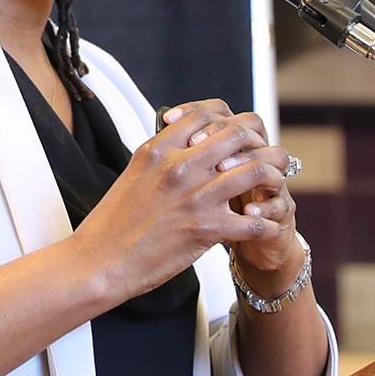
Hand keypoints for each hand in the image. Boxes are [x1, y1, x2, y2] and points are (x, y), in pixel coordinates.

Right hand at [69, 100, 282, 301]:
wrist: (98, 262)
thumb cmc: (111, 223)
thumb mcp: (133, 173)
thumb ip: (161, 154)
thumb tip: (184, 139)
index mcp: (159, 149)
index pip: (206, 113)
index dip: (228, 118)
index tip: (235, 132)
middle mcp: (180, 166)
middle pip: (238, 134)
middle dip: (258, 142)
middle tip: (264, 154)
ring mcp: (196, 197)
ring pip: (256, 170)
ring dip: (273, 175)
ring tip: (276, 183)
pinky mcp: (206, 230)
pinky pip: (254, 221)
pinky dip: (266, 222)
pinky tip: (264, 224)